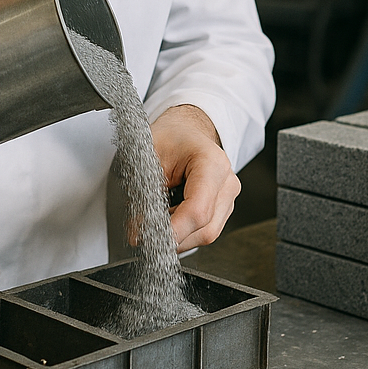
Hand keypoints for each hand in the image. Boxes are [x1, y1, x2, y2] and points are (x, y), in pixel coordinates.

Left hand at [150, 104, 239, 250]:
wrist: (186, 130)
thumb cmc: (170, 137)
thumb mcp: (149, 157)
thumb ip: (143, 194)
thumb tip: (138, 233)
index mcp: (212, 163)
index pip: (197, 211)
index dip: (173, 231)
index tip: (146, 238)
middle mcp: (227, 182)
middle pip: (204, 228)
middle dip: (172, 236)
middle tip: (142, 234)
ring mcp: (229, 197)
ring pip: (206, 234)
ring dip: (177, 236)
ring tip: (153, 223)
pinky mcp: (224, 207)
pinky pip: (205, 230)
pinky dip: (184, 231)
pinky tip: (168, 220)